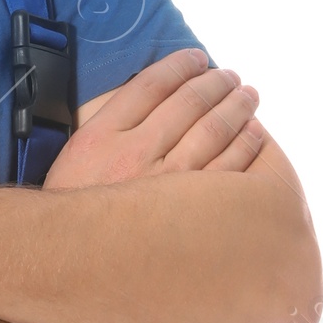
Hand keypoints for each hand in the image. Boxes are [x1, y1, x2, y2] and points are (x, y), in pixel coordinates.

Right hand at [43, 48, 263, 192]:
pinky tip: (254, 133)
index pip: (150, 85)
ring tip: (247, 96)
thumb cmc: (72, 210)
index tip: (196, 57)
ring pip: (214, 131)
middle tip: (230, 76)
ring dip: (237, 107)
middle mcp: (134, 155)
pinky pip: (228, 170)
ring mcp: (166, 186)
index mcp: (102, 137)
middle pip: (188, 103)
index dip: (179, 66)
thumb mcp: (73, 159)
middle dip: (215, 83)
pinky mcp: (189, 214)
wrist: (67, 265)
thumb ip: (107, 127)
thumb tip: (150, 98)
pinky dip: (246, 145)